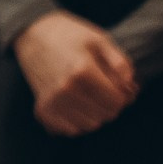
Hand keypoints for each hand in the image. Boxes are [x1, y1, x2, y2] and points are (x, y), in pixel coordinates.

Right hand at [13, 11, 137, 135]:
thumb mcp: (99, 39)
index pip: (117, 102)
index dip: (124, 95)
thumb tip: (131, 87)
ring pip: (90, 125)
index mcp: (82, 71)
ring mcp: (52, 102)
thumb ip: (121, 63)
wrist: (32, 33)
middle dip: (111, 105)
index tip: (120, 86)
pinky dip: (77, 121)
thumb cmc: (69, 35)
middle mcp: (65, 90)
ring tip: (91, 96)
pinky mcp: (42, 110)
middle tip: (105, 89)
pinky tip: (76, 105)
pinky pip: (70, 130)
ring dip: (96, 114)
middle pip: (106, 116)